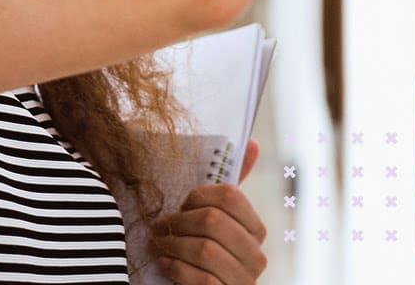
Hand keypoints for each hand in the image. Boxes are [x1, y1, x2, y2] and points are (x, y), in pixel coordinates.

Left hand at [149, 140, 265, 283]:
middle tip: (159, 226)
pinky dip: (177, 268)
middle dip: (179, 222)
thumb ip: (228, 189)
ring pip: (206, 250)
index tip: (181, 205)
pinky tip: (165, 263)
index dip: (198, 196)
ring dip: (172, 245)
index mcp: (255, 229)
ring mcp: (244, 281)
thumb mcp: (214, 219)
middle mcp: (256, 256)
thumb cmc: (201, 252)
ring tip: (158, 244)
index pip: (230, 195)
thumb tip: (253, 144)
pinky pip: (203, 280)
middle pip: (213, 220)